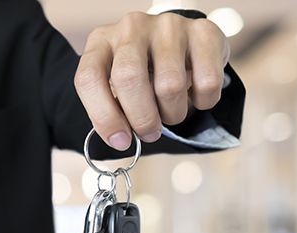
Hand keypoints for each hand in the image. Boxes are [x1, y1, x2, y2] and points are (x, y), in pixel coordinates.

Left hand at [74, 11, 229, 149]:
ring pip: (170, 86)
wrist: (181, 45)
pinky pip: (207, 81)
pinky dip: (203, 102)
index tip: (120, 141)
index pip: (89, 78)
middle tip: (149, 133)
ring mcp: (168, 26)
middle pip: (129, 78)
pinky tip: (194, 94)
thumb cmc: (143, 74)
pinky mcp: (203, 32)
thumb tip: (121, 140)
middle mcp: (131, 27)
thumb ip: (112, 111)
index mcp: (101, 42)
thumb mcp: (116, 89)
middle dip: (141, 118)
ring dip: (173, 114)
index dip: (104, 117)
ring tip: (170, 111)